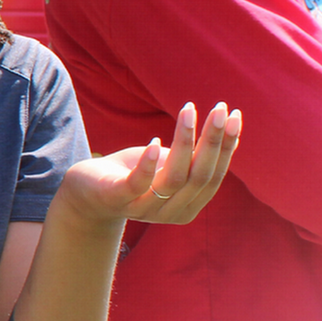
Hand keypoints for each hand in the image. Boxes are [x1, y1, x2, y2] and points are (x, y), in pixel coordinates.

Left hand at [56, 102, 242, 228]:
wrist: (85, 193)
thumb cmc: (134, 173)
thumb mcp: (170, 164)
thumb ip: (197, 158)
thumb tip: (232, 134)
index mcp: (188, 206)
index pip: (214, 177)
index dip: (227, 147)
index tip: (236, 116)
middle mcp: (169, 212)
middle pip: (200, 177)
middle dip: (213, 141)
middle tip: (221, 108)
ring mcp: (142, 208)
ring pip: (174, 178)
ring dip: (185, 142)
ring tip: (189, 110)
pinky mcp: (116, 199)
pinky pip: (137, 185)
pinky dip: (148, 164)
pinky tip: (155, 142)